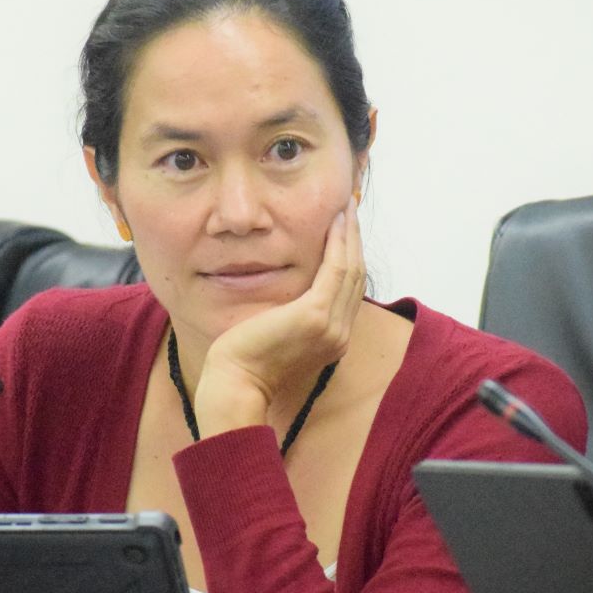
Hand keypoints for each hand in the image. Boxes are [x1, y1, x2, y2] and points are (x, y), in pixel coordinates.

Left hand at [192, 198, 364, 436]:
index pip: (349, 292)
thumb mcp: (279, 336)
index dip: (351, 259)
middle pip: (356, 278)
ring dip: (350, 235)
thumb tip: (290, 295)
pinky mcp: (315, 315)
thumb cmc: (245, 362)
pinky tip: (335, 223)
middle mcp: (339, 334)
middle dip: (355, 241)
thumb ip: (293, 316)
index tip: (346, 232)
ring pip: (351, 270)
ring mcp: (331, 326)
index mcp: (333, 340)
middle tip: (350, 211)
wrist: (236, 383)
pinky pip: (336, 270)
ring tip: (346, 209)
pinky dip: (339, 243)